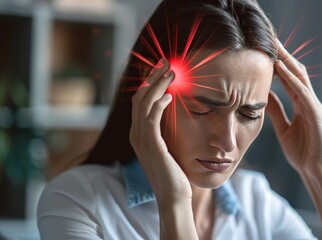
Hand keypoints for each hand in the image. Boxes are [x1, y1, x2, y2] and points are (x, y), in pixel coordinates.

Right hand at [129, 58, 192, 206]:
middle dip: (152, 77)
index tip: (162, 69)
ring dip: (157, 85)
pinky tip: (170, 95)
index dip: (149, 82)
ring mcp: (141, 140)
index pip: (140, 101)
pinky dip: (158, 103)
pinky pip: (151, 118)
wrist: (173, 197)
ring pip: (144, 103)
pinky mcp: (151, 146)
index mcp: (139, 134)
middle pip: (139, 97)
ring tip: (170, 71)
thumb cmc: (174, 172)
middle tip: (166, 62)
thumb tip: (173, 112)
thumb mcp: (168, 147)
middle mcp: (136, 135)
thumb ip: (165, 130)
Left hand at [266, 39, 321, 180]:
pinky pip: (303, 92)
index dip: (277, 63)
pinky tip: (280, 67)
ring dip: (286, 60)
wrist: (314, 171)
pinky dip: (291, 79)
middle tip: (268, 39)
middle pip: (295, 72)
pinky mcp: (317, 115)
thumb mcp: (283, 127)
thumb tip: (263, 96)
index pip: (288, 78)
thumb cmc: (301, 150)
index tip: (263, 50)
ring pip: (300, 77)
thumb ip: (276, 111)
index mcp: (300, 103)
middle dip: (282, 55)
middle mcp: (308, 101)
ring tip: (273, 45)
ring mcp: (314, 106)